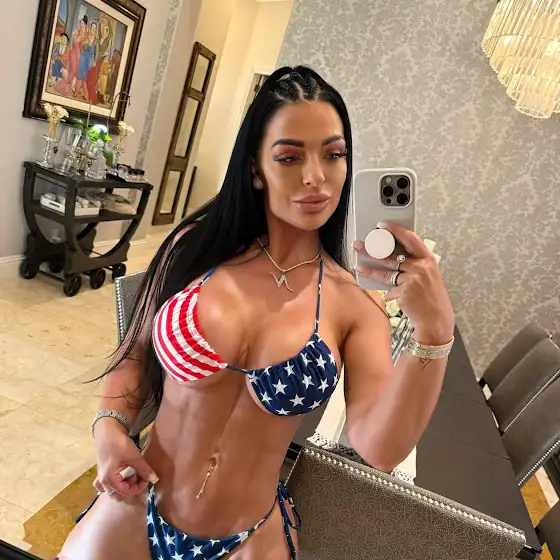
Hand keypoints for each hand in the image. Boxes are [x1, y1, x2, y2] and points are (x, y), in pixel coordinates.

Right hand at [93, 418, 157, 501]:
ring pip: (111, 491)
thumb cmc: (119, 443)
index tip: (147, 478)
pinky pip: (104, 485)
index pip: (126, 492)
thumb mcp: (134, 456)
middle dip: (131, 488)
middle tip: (139, 477)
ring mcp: (100, 477)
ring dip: (122, 487)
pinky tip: (120, 477)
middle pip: (118, 495)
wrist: (107, 430)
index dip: (139, 487)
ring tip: (131, 476)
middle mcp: (103, 482)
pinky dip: (113, 484)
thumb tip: (154, 479)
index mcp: (110, 480)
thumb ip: (144, 469)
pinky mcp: (101, 471)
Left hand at [354, 222, 454, 344]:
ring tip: (358, 266)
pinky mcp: (403, 292)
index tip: (382, 225)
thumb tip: (391, 256)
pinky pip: (389, 290)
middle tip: (359, 245)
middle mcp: (420, 267)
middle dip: (372, 251)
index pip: (410, 239)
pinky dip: (390, 293)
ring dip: (370, 270)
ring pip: (385, 274)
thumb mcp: (428, 275)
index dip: (395, 230)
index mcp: (428, 259)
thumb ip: (414, 264)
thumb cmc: (431, 296)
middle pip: (391, 256)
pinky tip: (396, 298)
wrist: (436, 318)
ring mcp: (411, 280)